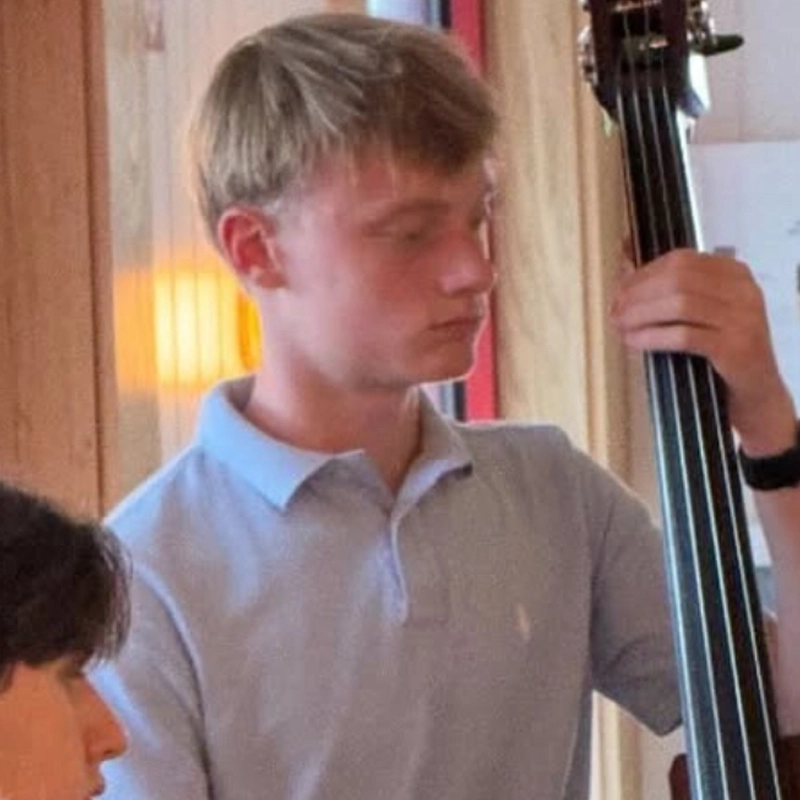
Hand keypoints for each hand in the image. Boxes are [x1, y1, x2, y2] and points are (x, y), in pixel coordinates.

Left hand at [611, 247, 795, 452]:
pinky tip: (634, 342)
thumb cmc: (721, 350)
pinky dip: (653, 336)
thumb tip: (622, 274)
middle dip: (638, 295)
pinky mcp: (735, 347)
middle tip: (615, 312)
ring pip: (680, 303)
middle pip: (677, 279)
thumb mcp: (702, 313)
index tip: (618, 293)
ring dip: (642, 315)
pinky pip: (685, 335)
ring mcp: (743, 317)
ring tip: (620, 327)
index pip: (680, 260)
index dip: (643, 275)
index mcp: (734, 273)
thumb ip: (671, 292)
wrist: (756, 392)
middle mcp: (742, 289)